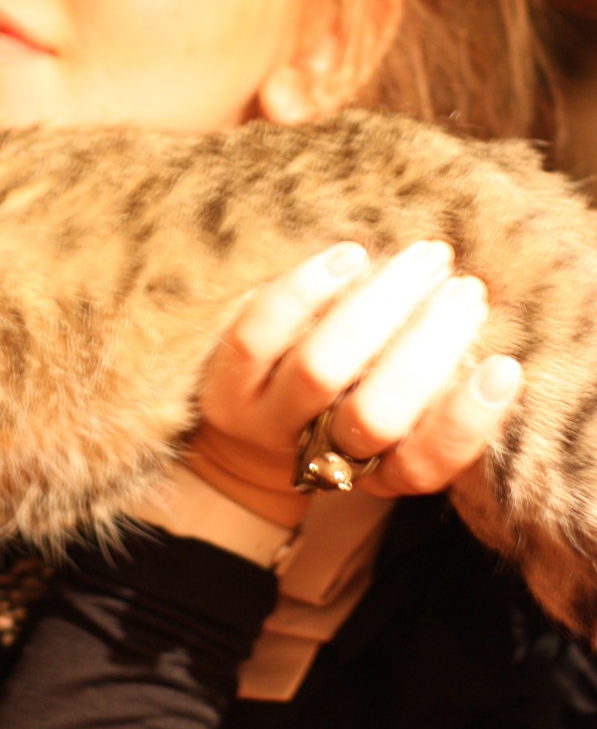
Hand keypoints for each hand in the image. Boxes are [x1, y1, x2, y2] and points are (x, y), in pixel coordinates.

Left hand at [184, 240, 523, 528]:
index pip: (424, 464)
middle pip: (375, 415)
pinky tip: (351, 256)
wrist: (240, 441)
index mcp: (375, 473)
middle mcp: (318, 455)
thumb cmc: (341, 408)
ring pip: (320, 369)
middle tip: (466, 292)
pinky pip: (260, 334)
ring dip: (380, 307)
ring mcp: (264, 420)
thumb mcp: (391, 416)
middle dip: (427, 348)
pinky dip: (308, 291)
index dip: (464, 423)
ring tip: (424, 262)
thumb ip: (429, 386)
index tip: (504, 367)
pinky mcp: (225, 381)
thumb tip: (471, 313)